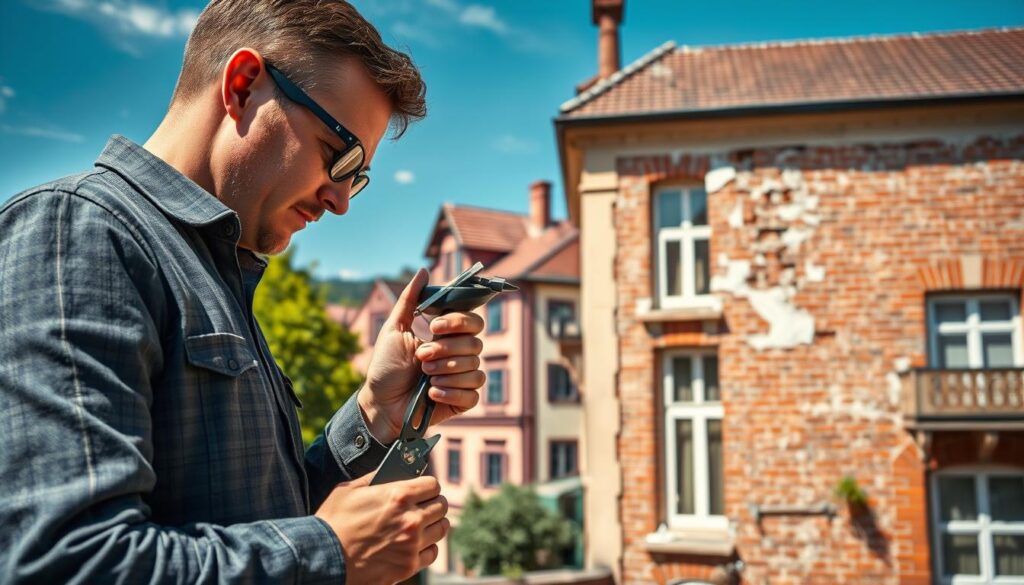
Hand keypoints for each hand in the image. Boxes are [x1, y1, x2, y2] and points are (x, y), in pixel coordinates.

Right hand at [315, 475, 448, 583]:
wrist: (322, 557)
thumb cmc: (332, 521)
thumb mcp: (350, 489)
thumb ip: (376, 478)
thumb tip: (392, 471)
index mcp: (399, 495)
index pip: (433, 485)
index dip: (427, 485)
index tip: (423, 489)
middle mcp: (411, 519)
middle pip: (441, 505)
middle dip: (433, 502)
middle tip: (423, 505)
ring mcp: (412, 544)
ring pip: (441, 528)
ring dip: (433, 524)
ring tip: (423, 524)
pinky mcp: (408, 565)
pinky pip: (432, 552)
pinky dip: (427, 547)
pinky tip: (416, 544)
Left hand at [360, 269, 485, 442]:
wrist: (379, 402)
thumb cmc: (386, 367)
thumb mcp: (394, 329)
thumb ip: (410, 300)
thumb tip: (424, 271)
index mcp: (447, 336)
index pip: (472, 322)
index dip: (457, 322)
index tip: (434, 327)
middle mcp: (459, 355)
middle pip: (475, 345)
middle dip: (445, 350)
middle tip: (421, 358)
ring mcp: (463, 378)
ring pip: (475, 368)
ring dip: (445, 371)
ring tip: (424, 377)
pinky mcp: (463, 400)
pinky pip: (473, 392)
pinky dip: (451, 391)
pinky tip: (432, 392)